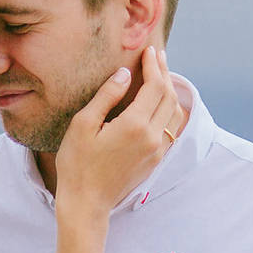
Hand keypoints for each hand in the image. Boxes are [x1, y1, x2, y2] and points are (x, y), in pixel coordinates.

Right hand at [54, 45, 179, 216]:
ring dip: (170, 91)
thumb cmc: (77, 163)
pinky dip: (170, 110)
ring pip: (175, 113)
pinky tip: (162, 103)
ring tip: (161, 75)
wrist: (87, 202)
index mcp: (134, 125)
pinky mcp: (156, 160)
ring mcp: (157, 150)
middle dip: (164, 72)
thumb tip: (125, 74)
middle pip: (168, 96)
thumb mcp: (83, 125)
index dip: (153, 65)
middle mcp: (152, 137)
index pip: (154, 86)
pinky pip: (171, 129)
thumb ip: (107, 96)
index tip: (148, 50)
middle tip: (156, 56)